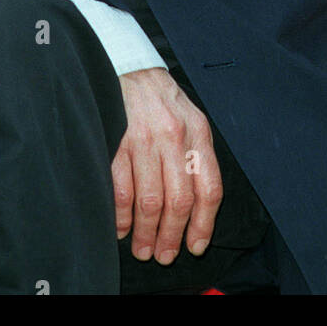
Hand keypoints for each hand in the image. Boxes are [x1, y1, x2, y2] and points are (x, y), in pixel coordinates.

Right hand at [112, 66, 222, 264]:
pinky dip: (121, 216)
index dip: (204, 224)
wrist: (131, 69)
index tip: (196, 246)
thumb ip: (197, 156)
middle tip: (164, 256)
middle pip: (179, 201)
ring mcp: (144, 141)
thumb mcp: (192, 120)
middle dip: (172, 236)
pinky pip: (121, 189)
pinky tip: (121, 228)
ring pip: (150, 201)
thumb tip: (198, 206)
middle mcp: (174, 138)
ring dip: (146, 232)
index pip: (209, 188)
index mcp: (198, 134)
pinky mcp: (117, 142)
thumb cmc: (164, 101)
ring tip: (143, 249)